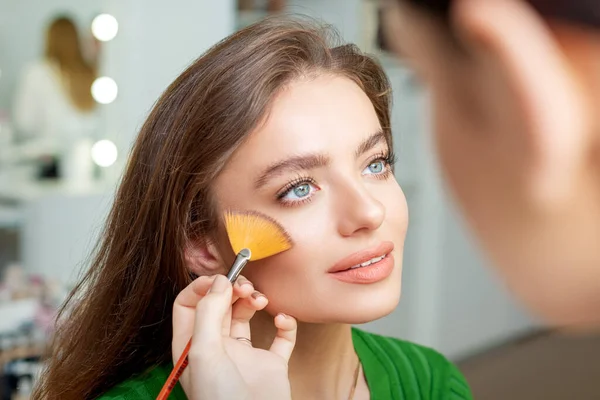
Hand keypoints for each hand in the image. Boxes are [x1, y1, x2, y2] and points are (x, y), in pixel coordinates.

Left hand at [172, 274, 297, 399]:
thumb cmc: (221, 399)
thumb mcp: (204, 353)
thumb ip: (208, 313)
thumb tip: (219, 281)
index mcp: (193, 346)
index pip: (189, 305)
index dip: (202, 287)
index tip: (221, 278)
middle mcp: (217, 347)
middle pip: (220, 305)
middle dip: (232, 289)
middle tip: (245, 287)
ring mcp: (245, 355)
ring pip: (248, 314)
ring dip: (255, 300)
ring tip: (261, 300)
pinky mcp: (271, 364)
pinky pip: (281, 337)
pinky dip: (285, 323)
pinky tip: (282, 320)